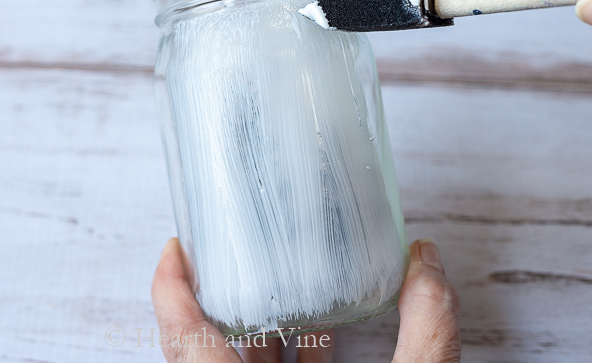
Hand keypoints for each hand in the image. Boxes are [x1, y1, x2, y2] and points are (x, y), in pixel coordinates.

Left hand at [151, 238, 460, 361]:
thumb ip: (423, 334)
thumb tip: (425, 262)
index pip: (181, 337)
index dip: (169, 287)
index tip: (177, 244)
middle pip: (206, 343)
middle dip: (223, 293)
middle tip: (241, 247)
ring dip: (258, 324)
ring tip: (281, 278)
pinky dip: (287, 355)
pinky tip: (318, 335)